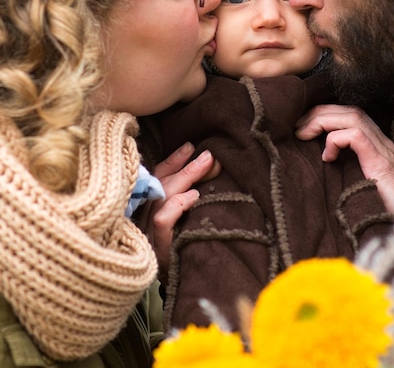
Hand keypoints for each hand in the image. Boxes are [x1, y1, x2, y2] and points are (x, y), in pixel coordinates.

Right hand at [146, 142, 219, 278]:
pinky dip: (179, 204)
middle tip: (209, 154)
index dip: (172, 160)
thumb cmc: (180, 249)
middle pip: (161, 182)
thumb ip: (184, 195)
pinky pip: (164, 219)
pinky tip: (195, 197)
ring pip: (163, 195)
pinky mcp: (156, 246)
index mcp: (147, 208)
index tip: (189, 147)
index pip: (156, 177)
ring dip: (187, 177)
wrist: (180, 287)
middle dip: (186, 165)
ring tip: (208, 165)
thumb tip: (207, 165)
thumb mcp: (181, 219)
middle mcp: (143, 217)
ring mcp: (147, 231)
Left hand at [296, 104, 393, 220]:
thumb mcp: (363, 184)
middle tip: (297, 127)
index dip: (324, 115)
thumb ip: (347, 171)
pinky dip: (336, 140)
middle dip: (319, 113)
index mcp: (375, 146)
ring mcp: (383, 150)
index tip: (302, 127)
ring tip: (304, 134)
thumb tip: (319, 167)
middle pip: (348, 111)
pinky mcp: (382, 163)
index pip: (349, 116)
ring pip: (352, 117)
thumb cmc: (390, 210)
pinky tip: (327, 156)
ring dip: (323, 120)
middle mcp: (380, 142)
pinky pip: (356, 136)